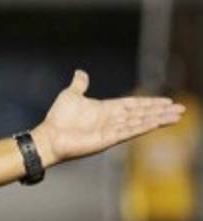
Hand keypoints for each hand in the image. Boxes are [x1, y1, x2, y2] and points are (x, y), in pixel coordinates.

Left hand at [32, 70, 184, 165]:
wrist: (48, 136)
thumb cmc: (58, 119)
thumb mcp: (71, 95)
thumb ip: (80, 85)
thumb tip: (81, 72)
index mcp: (106, 110)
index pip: (134, 105)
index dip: (150, 103)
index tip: (166, 101)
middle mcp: (112, 120)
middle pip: (142, 114)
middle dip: (160, 111)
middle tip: (180, 109)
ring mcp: (111, 130)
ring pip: (140, 122)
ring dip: (159, 119)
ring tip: (177, 116)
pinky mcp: (107, 139)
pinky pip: (129, 131)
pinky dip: (144, 126)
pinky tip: (158, 122)